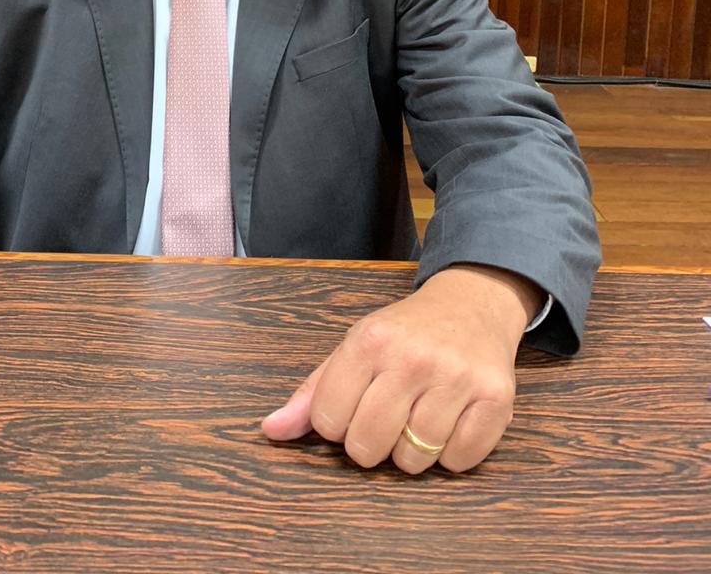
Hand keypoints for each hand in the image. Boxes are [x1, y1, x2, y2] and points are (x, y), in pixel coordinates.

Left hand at [262, 265, 540, 473]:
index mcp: (370, 341)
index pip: (329, 420)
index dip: (337, 425)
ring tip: (419, 417)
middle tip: (386, 419)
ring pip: (414, 460)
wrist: (471, 305)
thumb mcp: (353, 348)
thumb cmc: (404, 334)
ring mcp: (456, 378)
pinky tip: (451, 422)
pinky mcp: (496, 398)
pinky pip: (459, 462)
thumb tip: (271, 431)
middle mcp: (412, 357)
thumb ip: (313, 392)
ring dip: (413, 451)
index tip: (353, 407)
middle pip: (368, 447)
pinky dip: (452, 454)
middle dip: (371, 445)